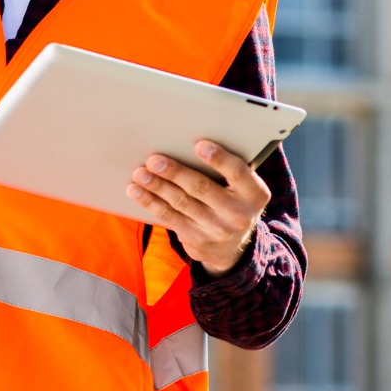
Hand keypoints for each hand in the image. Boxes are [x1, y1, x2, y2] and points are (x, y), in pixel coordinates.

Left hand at [125, 140, 269, 276]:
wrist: (232, 248)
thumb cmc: (231, 202)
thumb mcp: (241, 189)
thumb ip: (225, 170)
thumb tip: (186, 142)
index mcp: (254, 194)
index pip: (238, 172)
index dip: (219, 159)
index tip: (199, 145)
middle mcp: (238, 213)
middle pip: (202, 188)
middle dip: (175, 173)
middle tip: (154, 160)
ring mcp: (217, 229)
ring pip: (181, 202)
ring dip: (157, 186)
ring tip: (140, 173)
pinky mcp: (197, 240)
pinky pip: (169, 217)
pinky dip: (150, 202)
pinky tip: (136, 190)